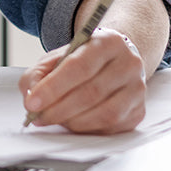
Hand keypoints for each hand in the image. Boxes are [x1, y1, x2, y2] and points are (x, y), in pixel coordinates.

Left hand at [18, 28, 145, 133]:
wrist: (114, 62)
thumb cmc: (83, 60)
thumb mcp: (57, 57)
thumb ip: (38, 74)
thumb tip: (31, 98)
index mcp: (108, 42)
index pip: (79, 67)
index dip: (53, 87)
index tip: (33, 102)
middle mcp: (129, 63)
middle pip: (91, 92)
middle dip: (59, 109)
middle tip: (38, 117)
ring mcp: (137, 89)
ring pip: (104, 113)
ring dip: (72, 122)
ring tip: (54, 119)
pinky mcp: (138, 111)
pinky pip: (111, 127)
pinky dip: (87, 129)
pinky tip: (74, 122)